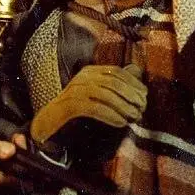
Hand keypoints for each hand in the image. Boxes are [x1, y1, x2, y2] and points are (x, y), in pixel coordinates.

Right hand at [0, 119, 16, 185]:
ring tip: (16, 137)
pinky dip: (8, 150)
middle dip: (20, 153)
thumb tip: (12, 151)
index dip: (23, 161)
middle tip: (18, 137)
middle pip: (15, 169)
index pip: (17, 177)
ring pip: (11, 163)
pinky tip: (10, 140)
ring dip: (15, 151)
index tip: (22, 144)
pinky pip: (4, 160)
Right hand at [30, 64, 146, 144]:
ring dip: (123, 107)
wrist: (50, 122)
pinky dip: (110, 115)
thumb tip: (136, 71)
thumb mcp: (97, 93)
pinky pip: (94, 108)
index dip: (133, 83)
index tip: (145, 96)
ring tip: (133, 117)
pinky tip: (120, 123)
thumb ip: (114, 84)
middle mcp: (82, 77)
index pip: (116, 71)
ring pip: (105, 94)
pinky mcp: (70, 105)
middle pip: (113, 82)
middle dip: (131, 95)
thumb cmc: (77, 109)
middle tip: (141, 109)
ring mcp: (75, 90)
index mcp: (89, 71)